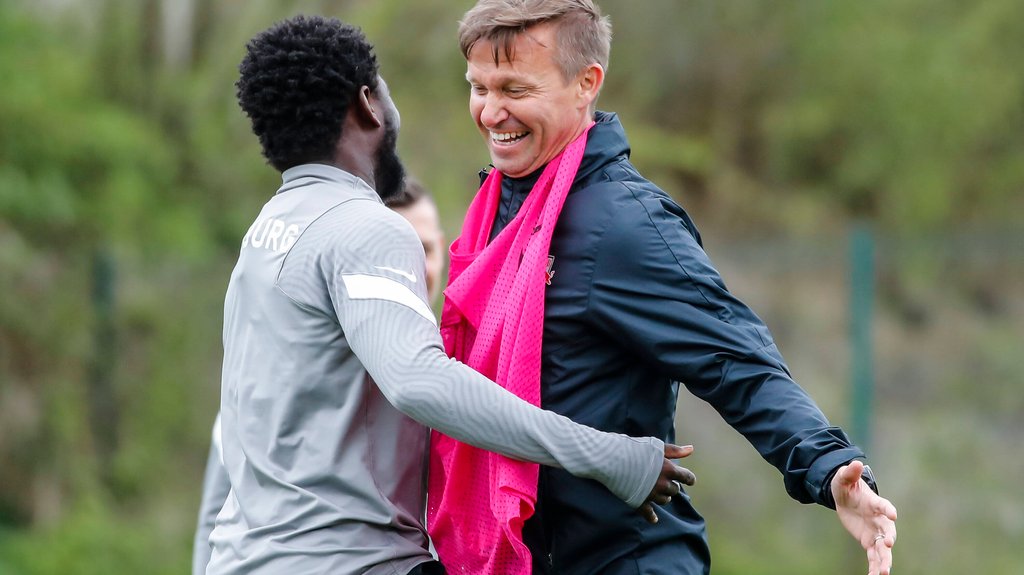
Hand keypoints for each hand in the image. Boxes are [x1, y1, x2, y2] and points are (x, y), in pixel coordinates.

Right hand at [638, 443, 695, 523]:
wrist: (612, 458)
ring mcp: (651, 494)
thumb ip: (674, 450)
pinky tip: (654, 519)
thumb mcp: (656, 447)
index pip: (687, 477)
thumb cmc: (634, 448)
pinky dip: (652, 517)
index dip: (689, 479)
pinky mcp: (639, 502)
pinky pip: (649, 513)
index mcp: (669, 470)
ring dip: (664, 496)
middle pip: (674, 489)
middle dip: (671, 485)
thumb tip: (691, 449)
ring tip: (657, 491)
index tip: (689, 480)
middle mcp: (662, 484)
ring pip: (665, 500)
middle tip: (664, 480)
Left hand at [831, 460, 897, 574]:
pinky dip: (875, 567)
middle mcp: (880, 520)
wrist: (846, 498)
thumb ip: (849, 473)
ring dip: (884, 560)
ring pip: (883, 549)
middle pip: (888, 530)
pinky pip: (874, 557)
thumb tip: (855, 463)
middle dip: (889, 538)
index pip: (884, 505)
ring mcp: (876, 532)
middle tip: (888, 546)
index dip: (888, 509)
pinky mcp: (869, 542)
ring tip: (883, 572)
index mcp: (875, 503)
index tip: (892, 514)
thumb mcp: (843, 478)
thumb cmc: (846, 486)